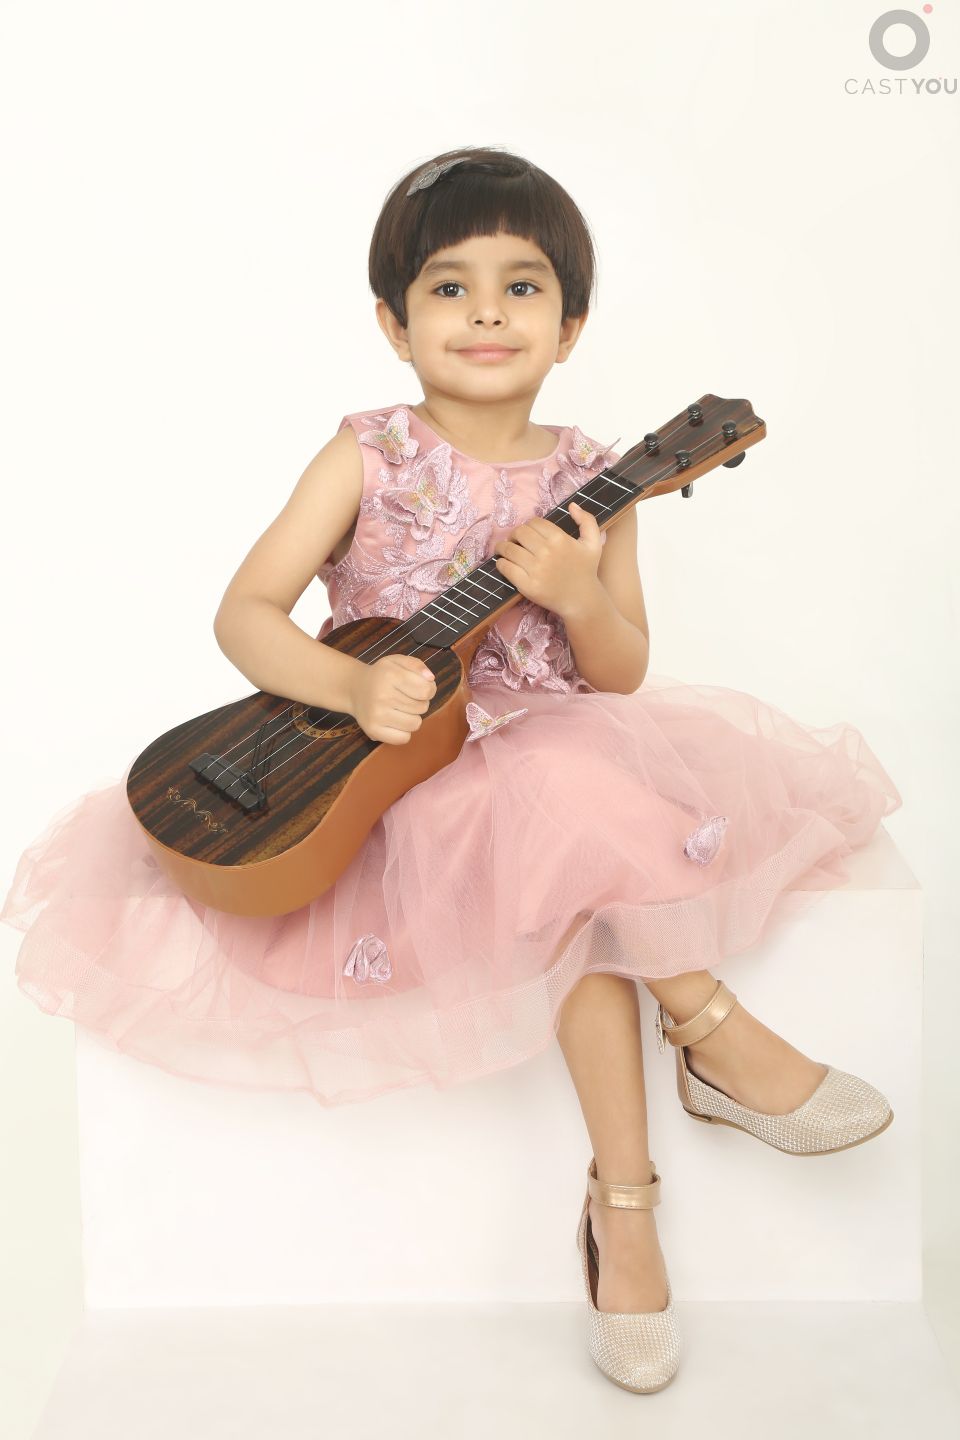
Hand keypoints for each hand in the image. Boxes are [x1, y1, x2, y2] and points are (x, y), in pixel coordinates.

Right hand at [350, 653, 436, 745]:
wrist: (354, 689)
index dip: (429, 690)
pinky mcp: (373, 730)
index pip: (426, 691)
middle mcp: (382, 696)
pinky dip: (404, 732)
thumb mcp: (397, 661)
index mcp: (390, 675)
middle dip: (419, 702)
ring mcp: (377, 715)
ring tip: (400, 709)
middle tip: (406, 698)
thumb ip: (416, 665)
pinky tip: (395, 721)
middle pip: (422, 707)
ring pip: (415, 724)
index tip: (420, 688)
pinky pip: (404, 738)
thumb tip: (430, 678)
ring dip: (412, 717)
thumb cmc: (382, 675)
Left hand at [493, 502, 602, 619]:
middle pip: (519, 533)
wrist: (582, 600)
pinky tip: (504, 564)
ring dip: (502, 548)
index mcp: (560, 539)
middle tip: (514, 541)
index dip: (528, 526)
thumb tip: (572, 506)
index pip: (533, 522)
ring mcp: (536, 569)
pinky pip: (506, 568)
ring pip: (509, 549)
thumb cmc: (586, 571)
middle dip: (514, 535)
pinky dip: (501, 563)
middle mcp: (546, 552)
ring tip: (503, 550)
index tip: (527, 534)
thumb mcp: (594, 543)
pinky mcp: (527, 585)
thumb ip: (587, 521)